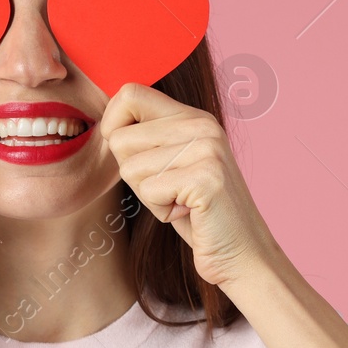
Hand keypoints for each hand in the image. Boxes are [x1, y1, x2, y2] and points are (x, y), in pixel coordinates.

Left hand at [98, 83, 277, 289]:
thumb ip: (148, 140)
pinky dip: (161, 211)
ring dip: (148, 196)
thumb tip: (106, 127)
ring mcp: (206, 148)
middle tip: (169, 190)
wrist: (242, 254)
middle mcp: (201, 124)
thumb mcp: (172, 166)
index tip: (129, 156)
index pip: (129, 93)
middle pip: (120, 138)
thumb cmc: (198, 215)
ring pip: (130, 168)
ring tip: (181, 201)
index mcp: (193, 116)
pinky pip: (149, 191)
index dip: (113, 125)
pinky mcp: (205, 177)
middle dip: (134, 175)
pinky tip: (188, 213)